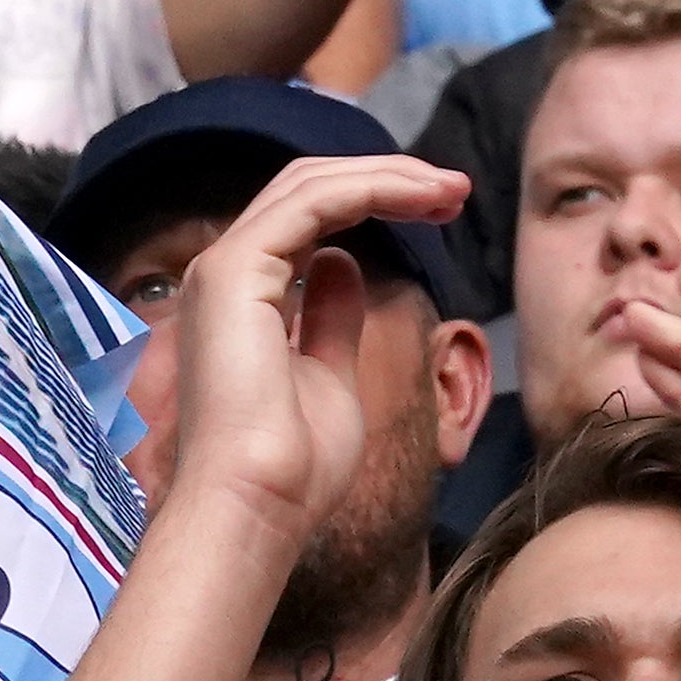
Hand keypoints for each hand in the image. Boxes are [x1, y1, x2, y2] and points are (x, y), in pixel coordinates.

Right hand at [152, 151, 458, 550]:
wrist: (259, 503)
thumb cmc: (293, 466)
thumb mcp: (331, 374)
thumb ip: (332, 315)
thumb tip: (342, 265)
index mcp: (241, 298)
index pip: (306, 217)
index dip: (373, 201)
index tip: (439, 213)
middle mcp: (225, 275)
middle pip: (308, 188)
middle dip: (387, 179)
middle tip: (455, 192)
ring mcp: (225, 268)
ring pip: (311, 184)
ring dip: (390, 177)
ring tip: (451, 190)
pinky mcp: (236, 270)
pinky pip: (314, 203)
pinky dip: (373, 190)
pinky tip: (422, 199)